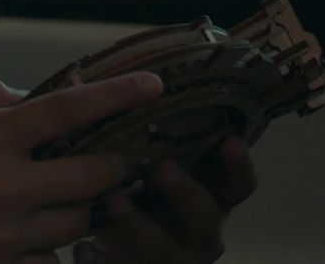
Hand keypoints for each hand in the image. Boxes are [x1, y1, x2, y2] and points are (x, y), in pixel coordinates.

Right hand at [0, 74, 165, 263]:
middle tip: (130, 150)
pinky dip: (60, 245)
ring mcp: (4, 237)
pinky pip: (52, 260)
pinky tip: (53, 230)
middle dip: (120, 161)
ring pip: (80, 223)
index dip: (117, 94)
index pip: (68, 110)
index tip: (154, 83)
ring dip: (93, 204)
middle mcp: (5, 191)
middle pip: (93, 176)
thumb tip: (31, 97)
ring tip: (94, 189)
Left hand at [70, 136, 256, 263]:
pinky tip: (85, 249)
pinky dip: (103, 261)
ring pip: (164, 249)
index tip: (230, 140)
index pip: (239, 184)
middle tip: (159, 167)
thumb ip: (155, 134)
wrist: (123, 244)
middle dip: (185, 192)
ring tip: (113, 201)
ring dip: (139, 225)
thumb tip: (132, 79)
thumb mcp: (156, 163)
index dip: (239, 165)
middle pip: (205, 216)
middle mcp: (200, 232)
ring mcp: (173, 257)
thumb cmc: (143, 188)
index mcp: (212, 198)